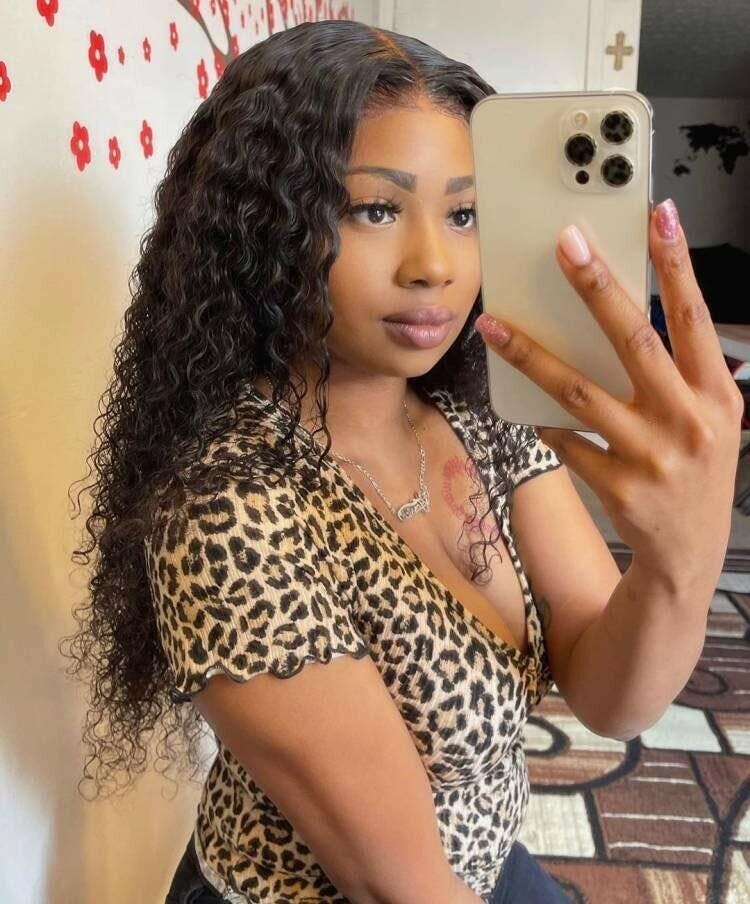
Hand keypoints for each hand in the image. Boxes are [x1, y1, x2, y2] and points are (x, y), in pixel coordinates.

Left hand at [474, 199, 744, 593]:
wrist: (689, 553)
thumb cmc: (696, 470)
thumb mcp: (708, 416)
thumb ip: (676, 370)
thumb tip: (616, 314)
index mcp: (716, 393)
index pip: (694, 316)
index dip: (677, 263)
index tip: (658, 213)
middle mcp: (688, 420)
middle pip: (633, 340)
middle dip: (597, 286)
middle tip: (564, 243)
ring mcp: (652, 456)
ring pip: (578, 391)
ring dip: (530, 355)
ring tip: (494, 326)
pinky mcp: (617, 486)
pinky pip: (565, 440)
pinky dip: (542, 420)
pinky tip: (522, 404)